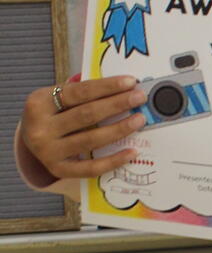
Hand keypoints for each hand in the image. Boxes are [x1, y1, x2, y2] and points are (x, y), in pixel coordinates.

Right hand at [21, 76, 147, 179]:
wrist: (31, 140)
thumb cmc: (53, 114)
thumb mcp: (57, 98)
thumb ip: (83, 92)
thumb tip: (122, 87)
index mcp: (39, 103)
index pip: (80, 92)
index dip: (107, 86)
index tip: (130, 82)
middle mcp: (40, 128)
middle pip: (87, 114)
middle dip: (117, 104)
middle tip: (140, 98)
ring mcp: (48, 152)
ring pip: (91, 140)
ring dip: (119, 129)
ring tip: (139, 120)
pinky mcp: (58, 170)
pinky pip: (91, 168)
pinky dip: (114, 160)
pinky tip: (132, 152)